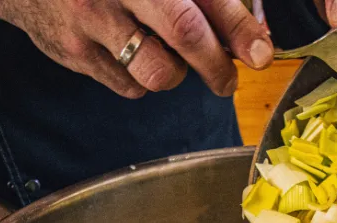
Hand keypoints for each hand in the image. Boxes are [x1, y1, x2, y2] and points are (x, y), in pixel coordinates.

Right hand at [0, 0, 273, 97]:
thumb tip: (248, 36)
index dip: (237, 26)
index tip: (261, 52)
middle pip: (183, 32)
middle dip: (216, 65)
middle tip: (227, 81)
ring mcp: (90, 20)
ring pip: (157, 72)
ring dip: (173, 74)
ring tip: (164, 55)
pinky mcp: (75, 53)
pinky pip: (129, 87)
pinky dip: (140, 79)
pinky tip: (130, 54)